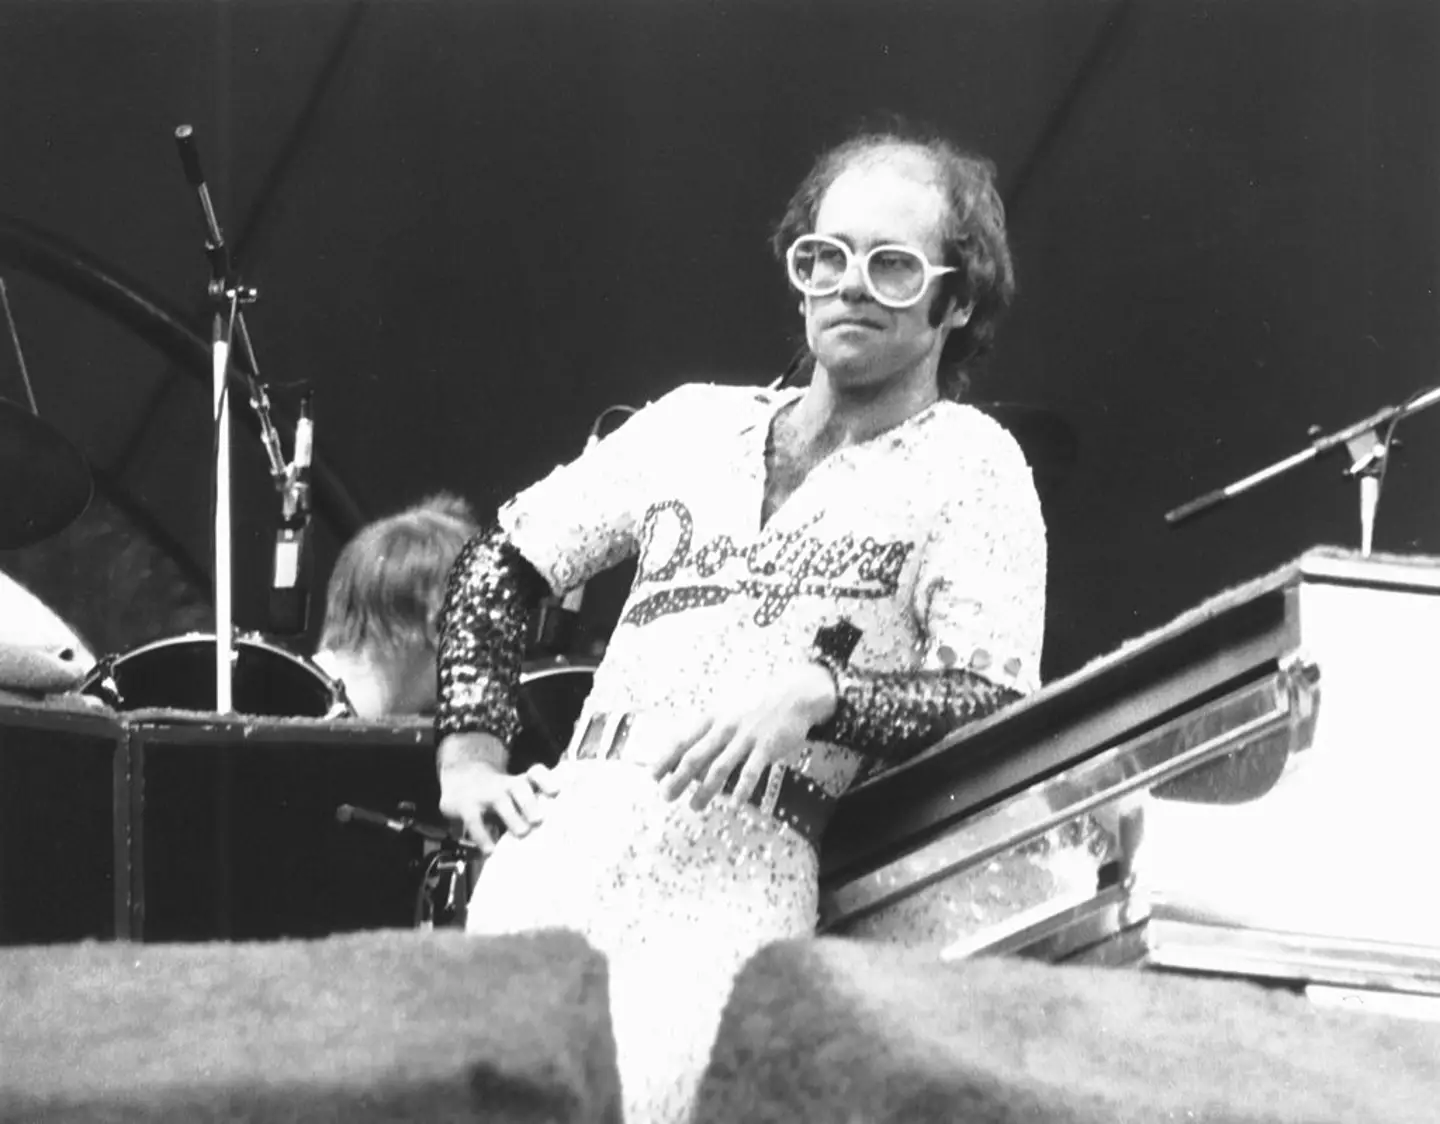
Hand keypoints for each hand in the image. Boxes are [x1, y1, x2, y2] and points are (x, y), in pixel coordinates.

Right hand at [438, 754, 560, 855]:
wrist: (457, 780)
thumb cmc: (495, 795)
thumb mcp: (512, 797)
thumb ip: (530, 811)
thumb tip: (554, 835)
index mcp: (519, 782)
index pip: (535, 773)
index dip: (546, 780)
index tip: (556, 791)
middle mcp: (504, 785)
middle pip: (519, 786)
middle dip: (530, 802)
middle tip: (539, 819)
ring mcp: (485, 794)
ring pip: (500, 800)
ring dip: (512, 816)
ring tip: (522, 833)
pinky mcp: (466, 806)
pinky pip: (475, 821)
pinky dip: (483, 837)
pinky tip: (490, 850)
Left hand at [650, 662, 836, 811]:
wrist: (794, 695)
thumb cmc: (758, 704)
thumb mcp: (728, 709)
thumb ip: (710, 730)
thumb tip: (690, 753)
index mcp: (713, 717)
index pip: (683, 740)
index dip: (666, 759)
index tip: (653, 776)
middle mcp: (725, 727)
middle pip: (695, 756)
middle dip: (678, 778)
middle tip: (666, 796)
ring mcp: (746, 737)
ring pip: (719, 768)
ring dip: (705, 790)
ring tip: (695, 806)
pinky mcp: (766, 746)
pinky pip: (751, 771)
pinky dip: (742, 789)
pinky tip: (734, 804)